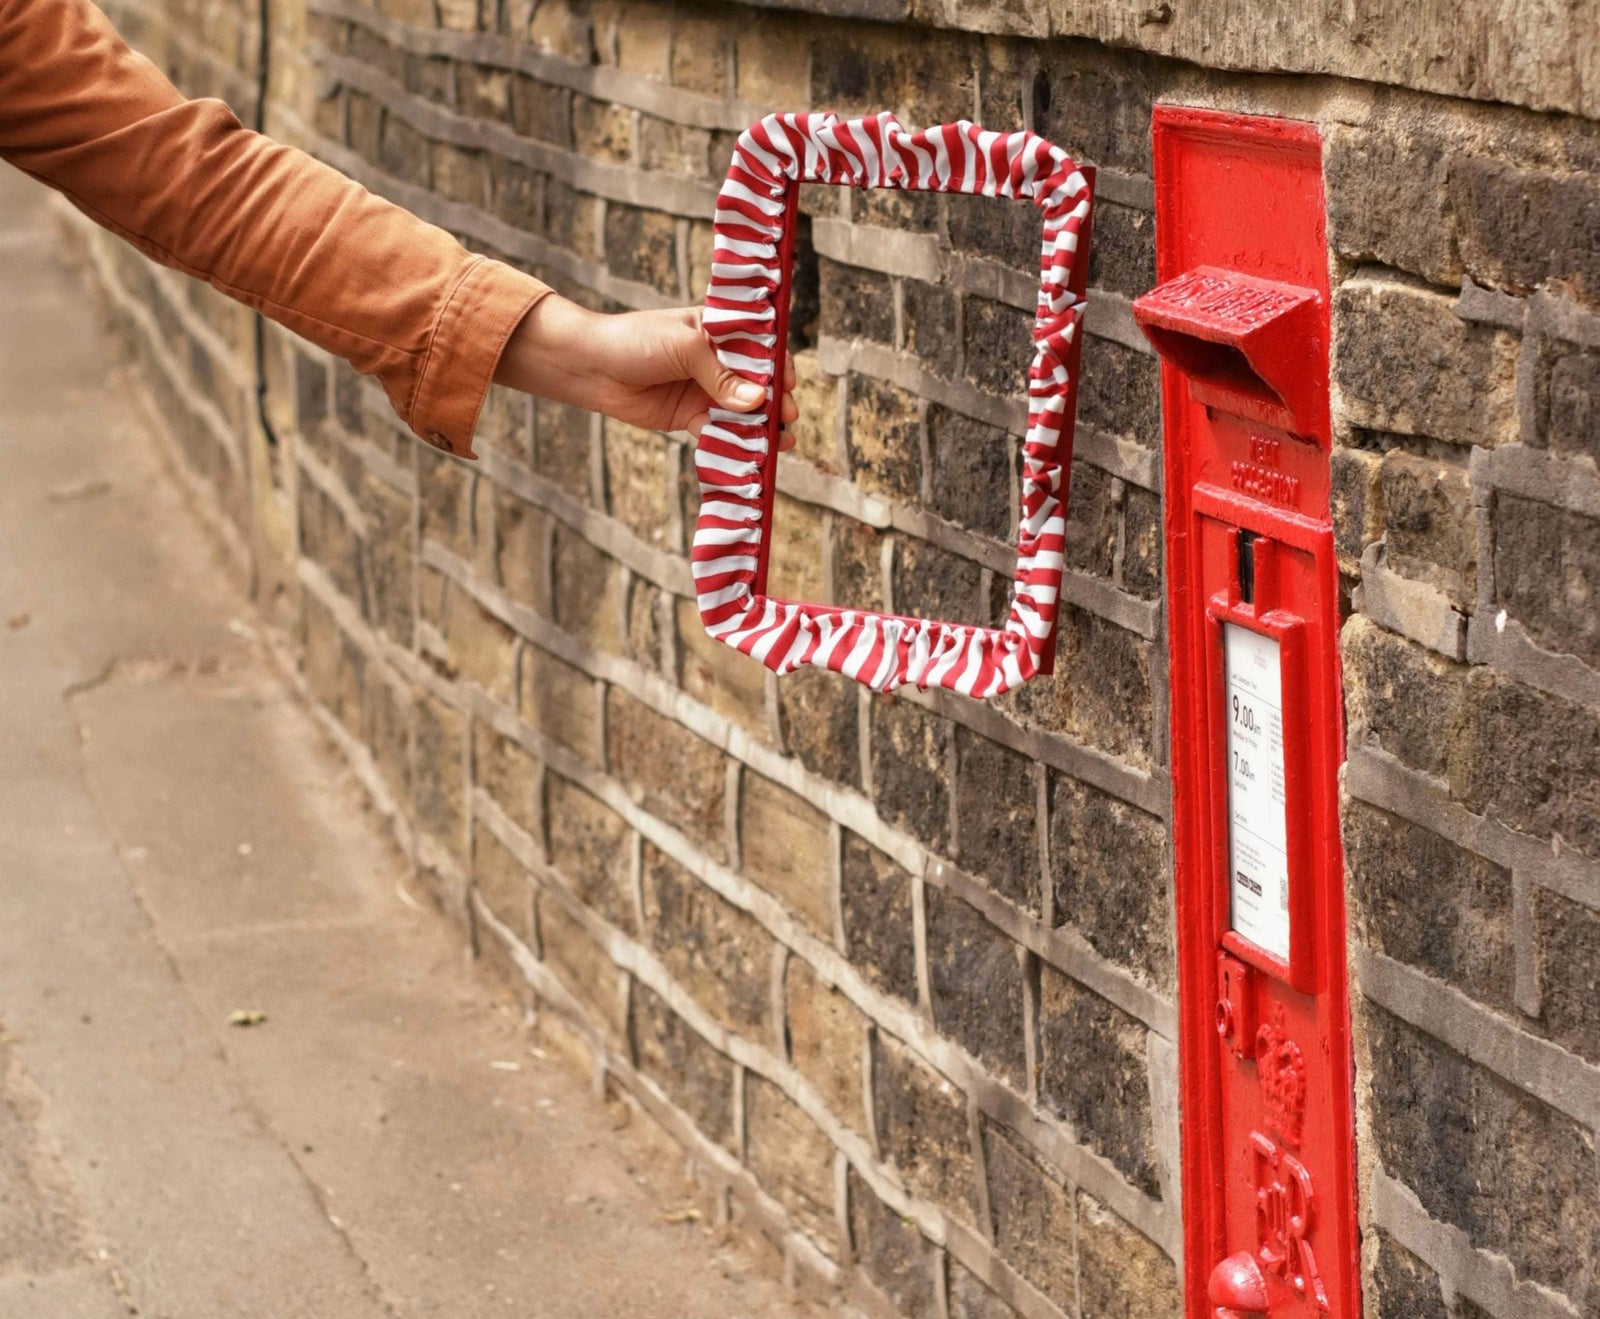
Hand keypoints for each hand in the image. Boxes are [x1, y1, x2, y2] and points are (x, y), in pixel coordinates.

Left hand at [495, 296, 797, 447]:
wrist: (592, 367)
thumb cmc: (636, 341)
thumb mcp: (685, 347)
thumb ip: (721, 374)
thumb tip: (757, 400)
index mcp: (719, 330)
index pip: (761, 345)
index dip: (778, 364)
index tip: (787, 383)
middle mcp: (717, 360)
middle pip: (757, 382)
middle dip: (775, 401)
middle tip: (787, 416)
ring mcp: (704, 389)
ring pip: (742, 411)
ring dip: (761, 426)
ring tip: (779, 442)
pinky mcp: (690, 416)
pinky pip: (719, 431)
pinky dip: (734, 443)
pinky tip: (749, 453)